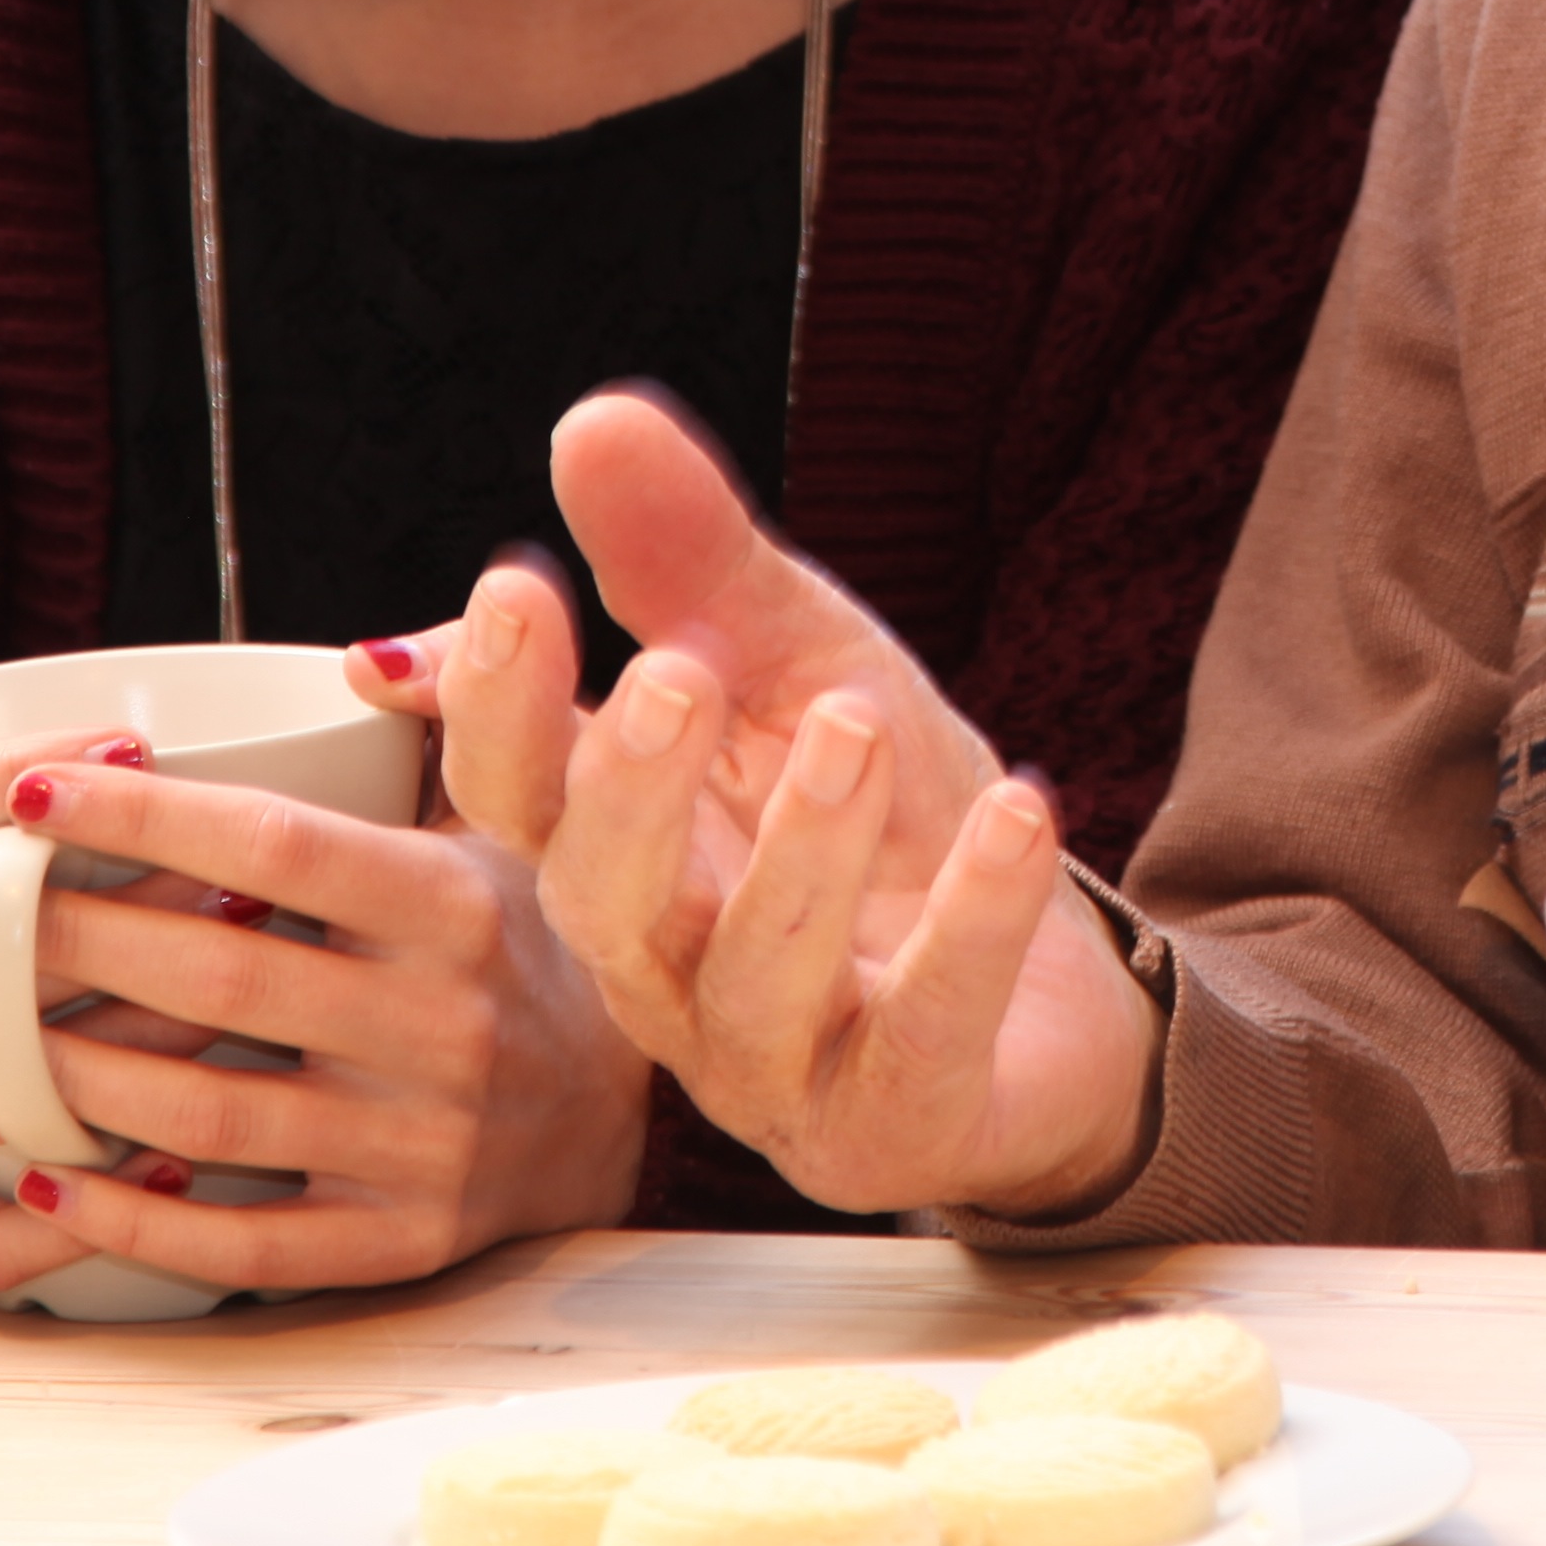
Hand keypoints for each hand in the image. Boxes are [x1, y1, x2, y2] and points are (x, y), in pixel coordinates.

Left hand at [0, 617, 648, 1299]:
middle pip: (220, 981)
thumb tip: (360, 657)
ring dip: (70, 1075)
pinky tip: (42, 1175)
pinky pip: (243, 1243)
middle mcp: (450, 1027)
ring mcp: (426, 1147)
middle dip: (71, 939)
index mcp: (463, 903)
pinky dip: (129, 1218)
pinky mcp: (401, 1243)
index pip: (277, 847)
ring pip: (211, 1117)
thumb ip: (463, 706)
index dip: (145, 814)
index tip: (32, 787)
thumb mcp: (536, 795)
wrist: (615, 1102)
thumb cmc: (530, 920)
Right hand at [417, 394, 1157, 1216]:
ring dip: (804, 847)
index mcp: (623, 858)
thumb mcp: (803, 663)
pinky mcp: (898, 1121)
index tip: (517, 586)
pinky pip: (923, 1032)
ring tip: (856, 722)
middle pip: (601, 899)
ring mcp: (778, 1063)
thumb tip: (590, 424)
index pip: (519, 793)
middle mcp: (669, 974)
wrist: (1044, 991)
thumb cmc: (883, 821)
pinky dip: (971, 923)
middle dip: (630, 786)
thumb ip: (696, 560)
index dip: (501, 704)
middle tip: (678, 675)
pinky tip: (1014, 814)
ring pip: (754, 977)